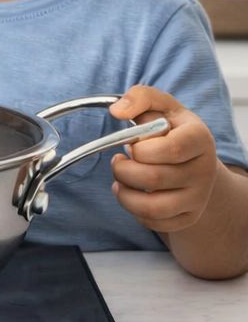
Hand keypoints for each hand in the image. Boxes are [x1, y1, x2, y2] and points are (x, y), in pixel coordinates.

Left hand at [109, 86, 218, 232]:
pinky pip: (155, 223)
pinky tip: (132, 194)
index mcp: (199, 138)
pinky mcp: (188, 216)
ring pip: (153, 207)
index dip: (141, 149)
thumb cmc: (171, 127)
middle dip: (123, 170)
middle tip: (118, 161)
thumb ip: (138, 97)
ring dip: (124, 194)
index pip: (171, 149)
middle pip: (154, 178)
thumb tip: (117, 111)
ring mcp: (198, 197)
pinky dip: (134, 211)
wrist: (193, 156)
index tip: (131, 144)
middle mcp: (204, 170)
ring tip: (119, 180)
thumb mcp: (159, 104)